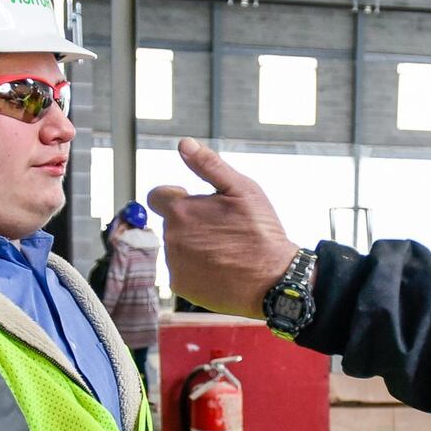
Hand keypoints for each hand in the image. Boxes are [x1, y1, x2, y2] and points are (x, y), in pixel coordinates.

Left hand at [147, 138, 299, 318]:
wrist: (273, 279)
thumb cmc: (260, 232)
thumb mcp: (242, 189)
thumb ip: (209, 165)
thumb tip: (184, 144)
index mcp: (180, 210)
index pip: (157, 197)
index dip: (177, 197)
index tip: (199, 206)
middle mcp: (171, 237)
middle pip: (171, 223)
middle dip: (190, 223)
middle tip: (222, 231)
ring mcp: (174, 264)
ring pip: (176, 247)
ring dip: (192, 246)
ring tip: (223, 251)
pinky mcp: (180, 286)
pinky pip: (181, 271)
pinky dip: (195, 269)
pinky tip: (219, 268)